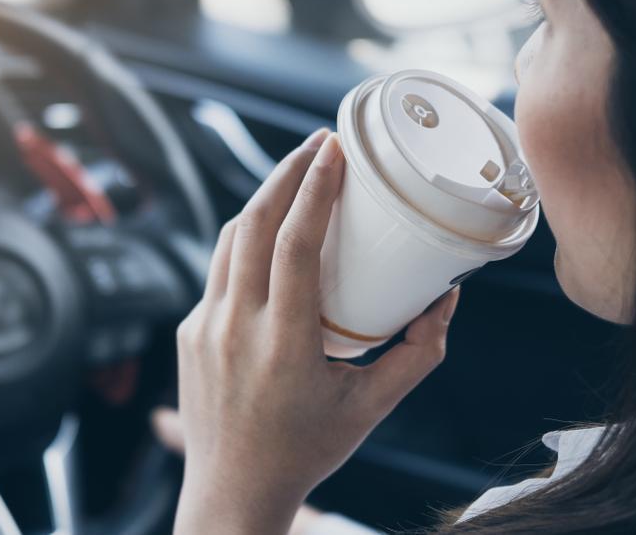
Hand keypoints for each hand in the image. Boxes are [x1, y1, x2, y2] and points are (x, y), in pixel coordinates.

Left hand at [173, 129, 459, 534]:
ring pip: (229, 240)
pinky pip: (219, 271)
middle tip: (319, 144)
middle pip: (253, 223)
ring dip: (263, 200)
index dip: (314, 189)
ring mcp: (204, 326)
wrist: (232, 491)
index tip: (334, 150)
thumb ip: (418, 354)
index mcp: (283, 342)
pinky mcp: (189, 330)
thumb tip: (446, 299)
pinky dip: (246, 242)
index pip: (293, 244)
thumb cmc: (307, 451)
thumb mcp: (372, 407)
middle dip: (287, 173)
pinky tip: (270, 232)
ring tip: (297, 175)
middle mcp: (235, 326)